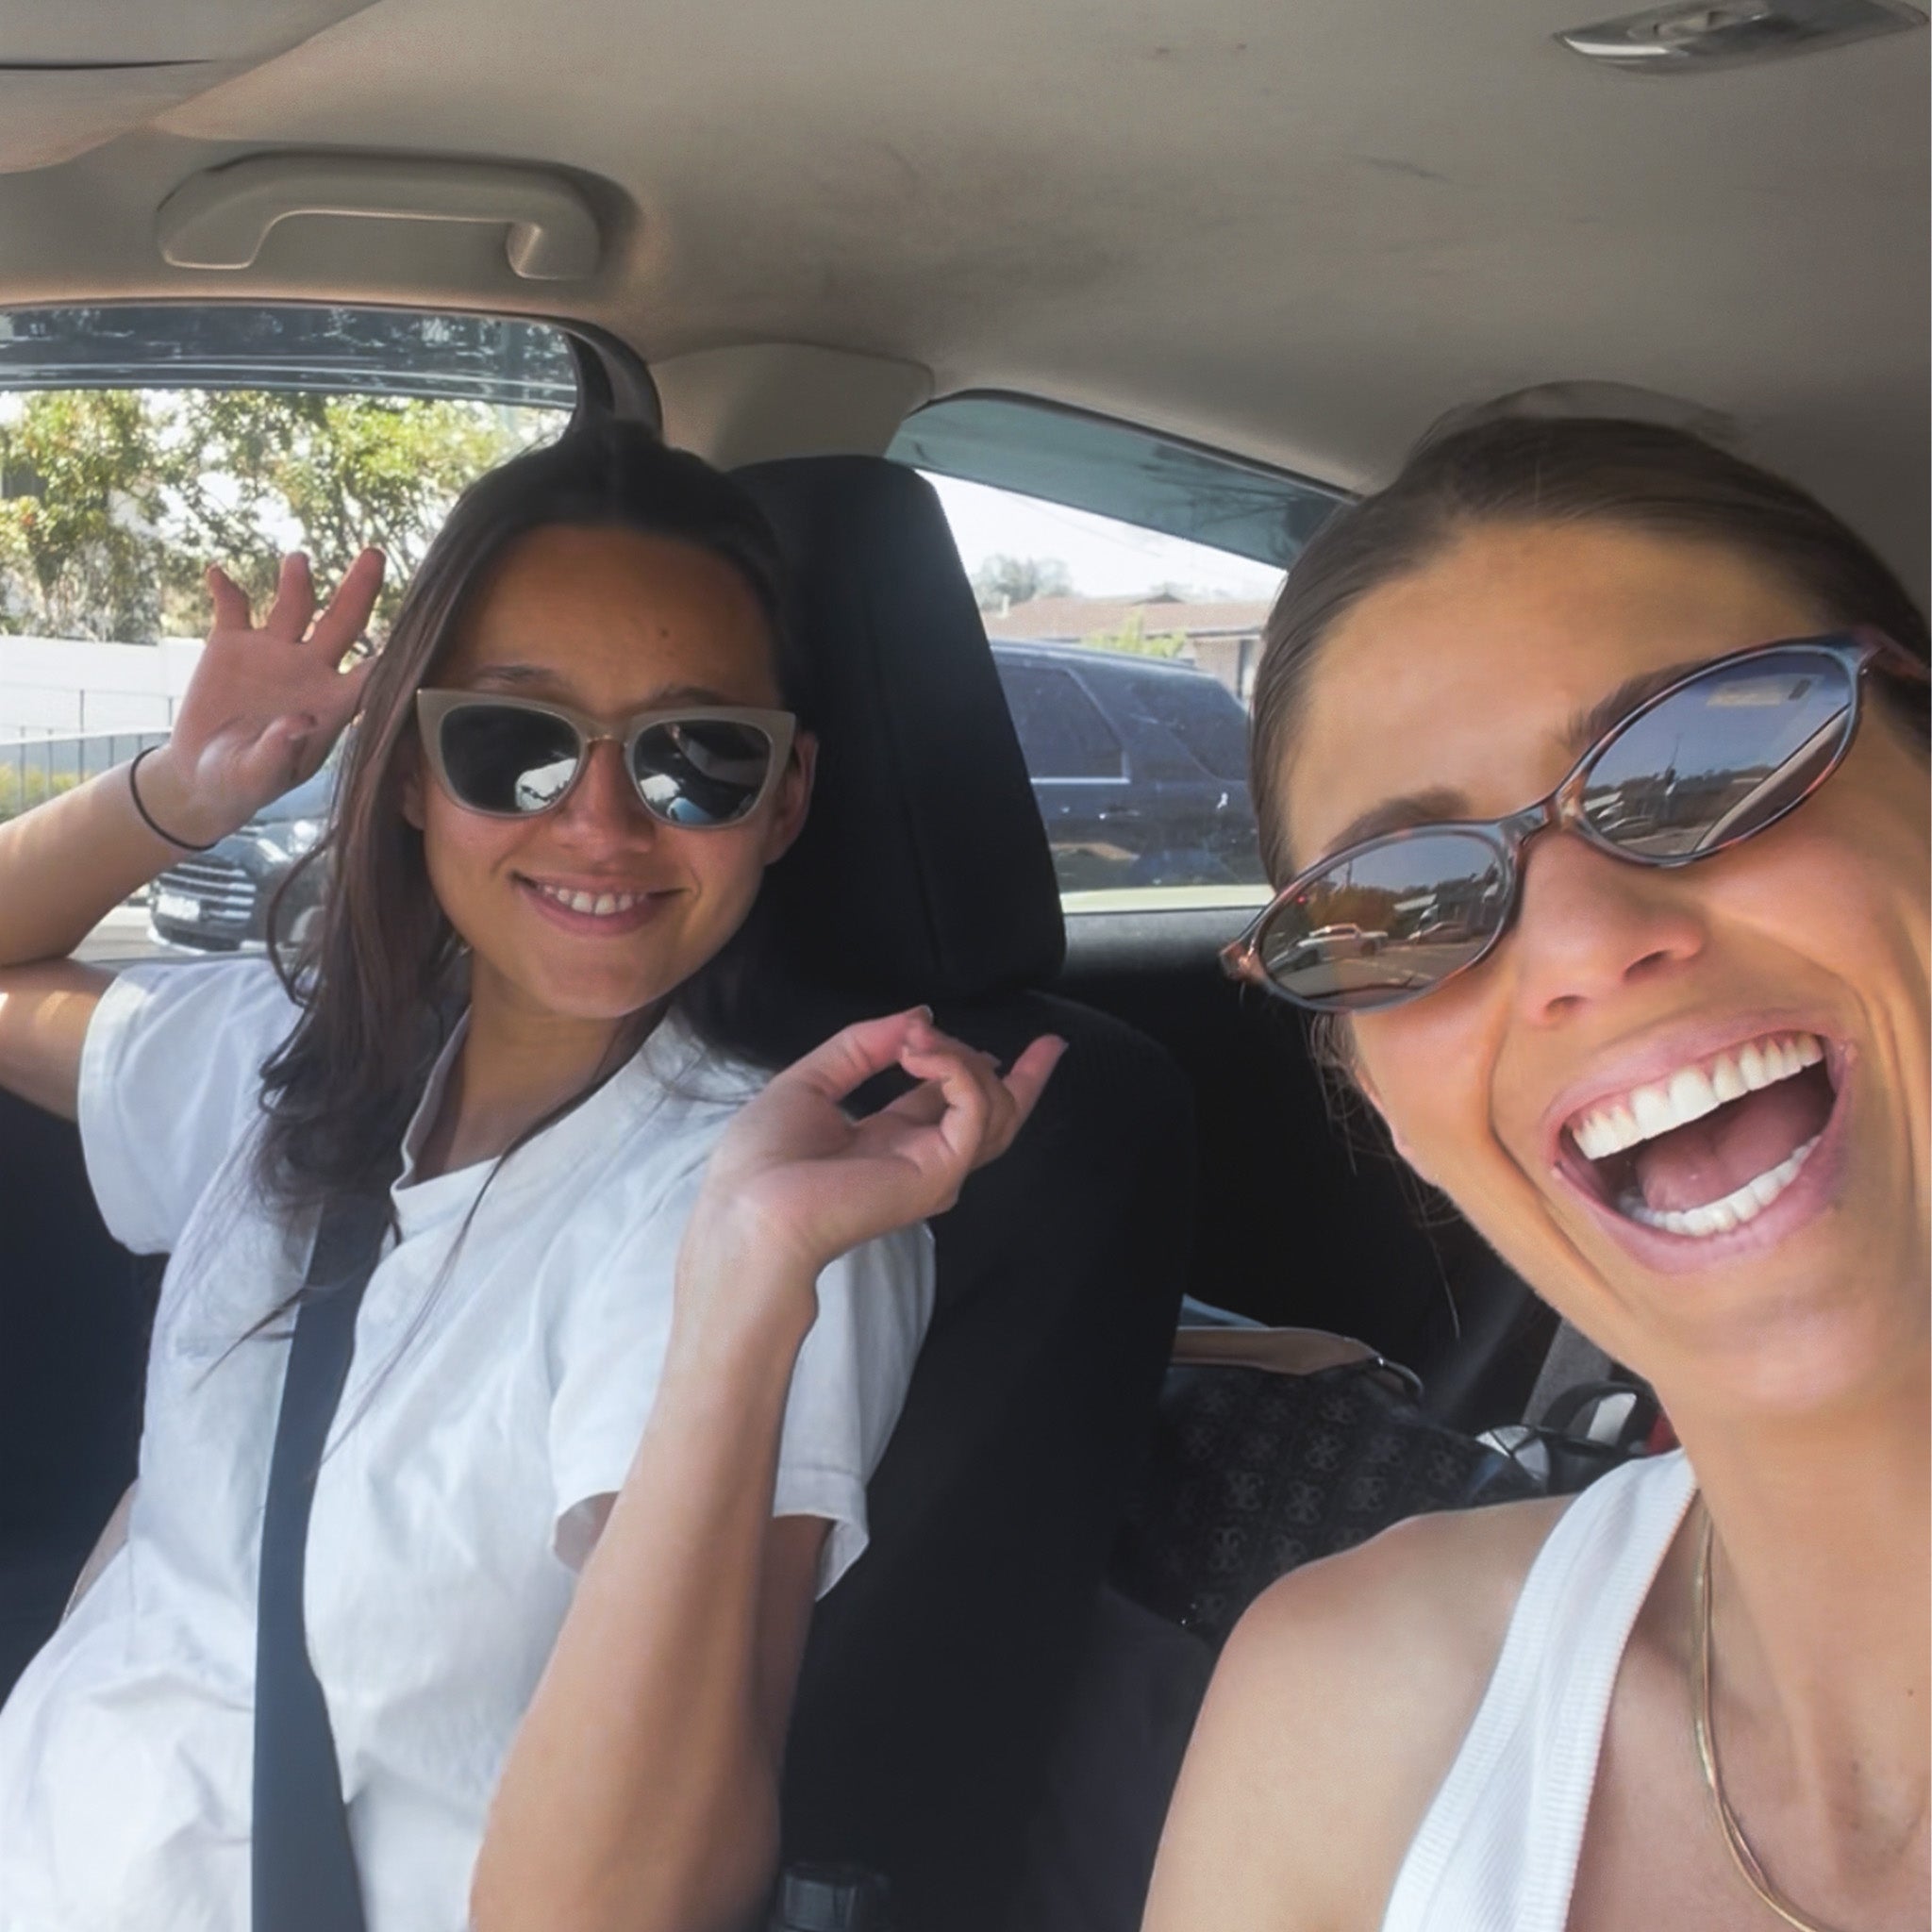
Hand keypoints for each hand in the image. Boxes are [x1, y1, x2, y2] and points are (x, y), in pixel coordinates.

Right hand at [136, 549, 384, 845]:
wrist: (204, 775)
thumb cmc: (243, 783)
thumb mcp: (258, 777)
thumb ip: (280, 753)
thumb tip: (300, 723)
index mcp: (331, 704)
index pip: (373, 675)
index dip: (392, 656)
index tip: (411, 631)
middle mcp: (310, 670)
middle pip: (342, 623)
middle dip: (359, 590)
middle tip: (374, 555)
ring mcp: (273, 652)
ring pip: (293, 606)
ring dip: (296, 582)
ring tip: (298, 562)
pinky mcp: (231, 644)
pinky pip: (233, 608)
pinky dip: (226, 590)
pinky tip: (217, 575)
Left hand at [678, 1010, 1065, 1334]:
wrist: (749, 1211)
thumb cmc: (762, 1159)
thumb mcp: (812, 1080)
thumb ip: (866, 1046)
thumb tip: (919, 1016)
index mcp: (889, 1142)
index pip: (951, 1106)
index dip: (975, 1070)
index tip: (1005, 1047)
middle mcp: (922, 1159)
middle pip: (995, 1117)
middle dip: (1025, 1078)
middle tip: (1050, 1043)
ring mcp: (936, 1170)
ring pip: (993, 1109)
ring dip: (961, 1058)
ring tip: (919, 1041)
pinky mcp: (940, 1172)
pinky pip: (976, 1110)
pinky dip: (957, 1071)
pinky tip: (922, 1054)